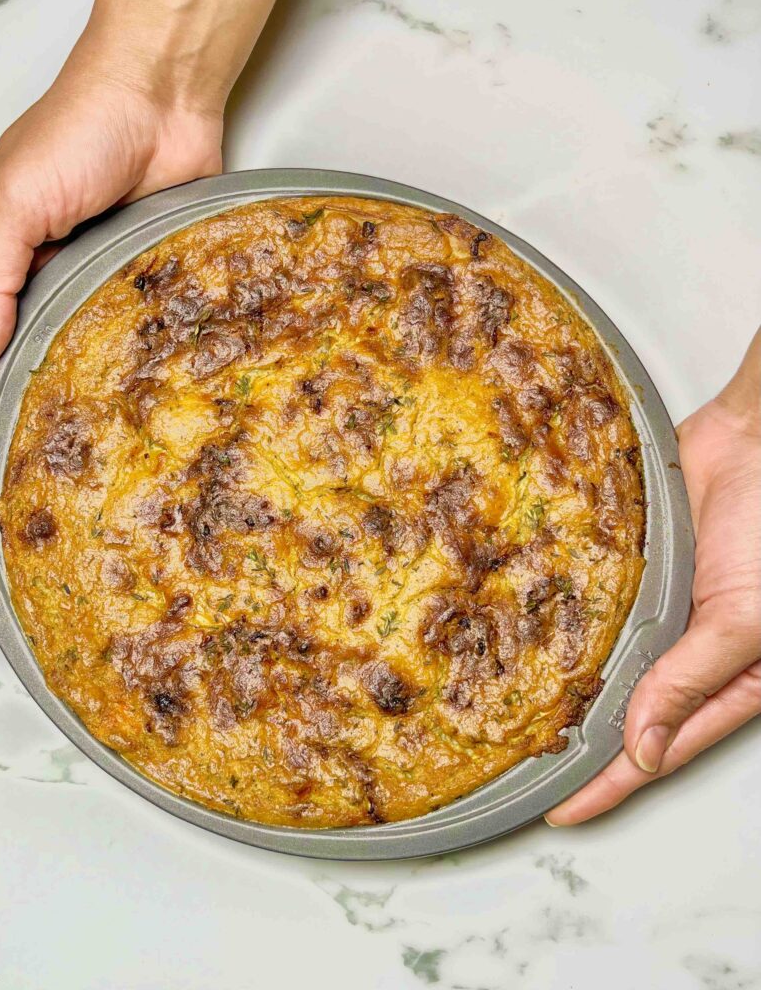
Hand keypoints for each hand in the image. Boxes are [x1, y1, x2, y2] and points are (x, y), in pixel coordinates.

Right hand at [0, 0, 289, 463]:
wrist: (160, 99)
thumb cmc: (79, 129)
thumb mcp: (15, 203)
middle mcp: (43, 268)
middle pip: (20, 352)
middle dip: (13, 403)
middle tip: (18, 462)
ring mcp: (95, 273)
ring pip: (74, 348)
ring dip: (69, 391)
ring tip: (70, 445)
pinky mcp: (142, 274)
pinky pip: (127, 328)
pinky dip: (121, 362)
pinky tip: (123, 396)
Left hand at [547, 328, 760, 824]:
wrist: (755, 438)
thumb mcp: (747, 617)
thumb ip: (693, 681)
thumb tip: (646, 749)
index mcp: (728, 677)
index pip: (663, 745)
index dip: (614, 783)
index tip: (563, 810)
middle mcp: (689, 648)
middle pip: (628, 711)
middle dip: (582, 740)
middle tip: (522, 762)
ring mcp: (660, 608)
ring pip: (606, 660)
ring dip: (567, 684)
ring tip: (511, 708)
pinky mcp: (635, 569)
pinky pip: (596, 603)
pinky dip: (565, 621)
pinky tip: (528, 634)